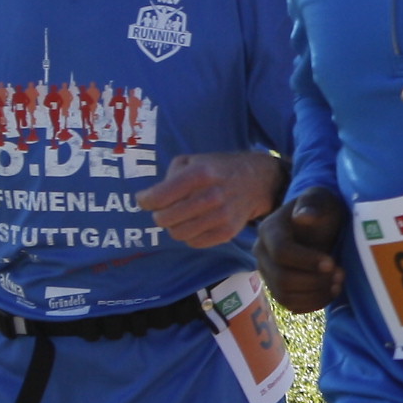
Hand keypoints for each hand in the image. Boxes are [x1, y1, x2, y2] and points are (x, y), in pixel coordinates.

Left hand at [139, 148, 289, 249]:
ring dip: (174, 226)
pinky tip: (195, 223)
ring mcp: (221, 216)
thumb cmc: (217, 170)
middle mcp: (211, 195)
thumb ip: (169, 177)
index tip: (144, 200)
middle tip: (164, 209)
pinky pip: (194, 242)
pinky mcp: (228, 232)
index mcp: (199, 174)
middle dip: (159, 214)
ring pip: (177, 233)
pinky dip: (189, 235)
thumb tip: (152, 199)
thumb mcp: (192, 160)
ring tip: (180, 216)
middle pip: (165, 219)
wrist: (257, 181)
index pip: (158, 197)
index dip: (145, 200)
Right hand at [259, 188, 352, 315]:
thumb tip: (303, 217)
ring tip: (338, 283)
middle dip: (314, 281)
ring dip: (315, 294)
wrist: (318, 223)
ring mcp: (268, 273)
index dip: (306, 261)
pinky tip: (331, 292)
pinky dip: (313, 303)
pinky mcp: (277, 287)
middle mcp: (262, 253)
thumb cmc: (320, 208)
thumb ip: (312, 204)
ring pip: (285, 296)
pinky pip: (291, 305)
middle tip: (340, 274)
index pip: (281, 252)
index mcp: (269, 230)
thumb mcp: (320, 199)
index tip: (332, 262)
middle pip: (282, 279)